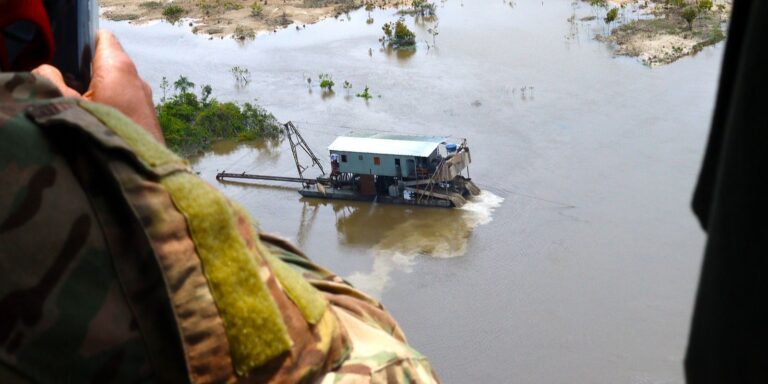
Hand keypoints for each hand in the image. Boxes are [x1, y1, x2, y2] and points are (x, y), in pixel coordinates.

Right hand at [32, 30, 163, 142]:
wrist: (139, 172)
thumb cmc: (102, 134)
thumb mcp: (64, 105)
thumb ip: (49, 80)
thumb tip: (47, 70)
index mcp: (118, 67)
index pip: (102, 38)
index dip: (82, 42)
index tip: (67, 57)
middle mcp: (136, 79)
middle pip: (108, 63)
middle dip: (86, 71)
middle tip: (66, 87)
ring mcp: (145, 99)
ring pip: (117, 86)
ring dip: (98, 93)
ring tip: (80, 109)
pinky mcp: (148, 119)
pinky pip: (125, 104)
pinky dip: (111, 108)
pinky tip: (98, 125)